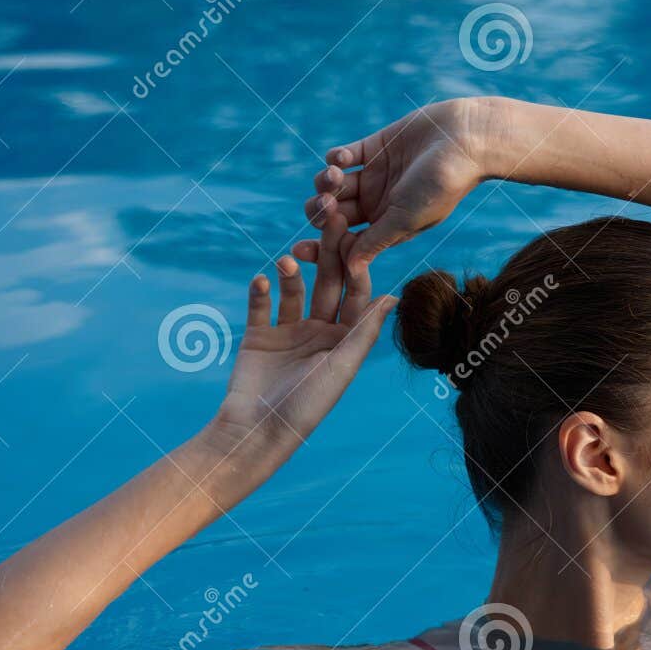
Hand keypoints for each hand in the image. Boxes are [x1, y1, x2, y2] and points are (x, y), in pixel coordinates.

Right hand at [208, 209, 394, 466]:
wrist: (256, 431)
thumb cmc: (307, 405)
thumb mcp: (342, 367)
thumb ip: (365, 331)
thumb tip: (394, 296)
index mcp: (345, 341)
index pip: (355, 295)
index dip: (356, 266)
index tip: (355, 235)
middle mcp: (320, 333)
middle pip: (326, 285)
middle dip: (327, 254)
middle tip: (326, 219)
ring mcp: (288, 333)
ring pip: (293, 290)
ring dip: (291, 273)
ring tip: (288, 261)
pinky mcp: (258, 336)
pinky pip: (260, 305)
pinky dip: (260, 290)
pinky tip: (261, 278)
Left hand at [294, 98, 494, 267]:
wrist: (465, 141)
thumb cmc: (441, 185)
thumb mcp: (405, 218)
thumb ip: (376, 241)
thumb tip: (350, 270)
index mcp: (386, 228)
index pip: (346, 242)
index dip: (323, 247)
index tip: (302, 249)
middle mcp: (377, 204)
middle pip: (333, 214)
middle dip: (321, 212)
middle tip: (325, 205)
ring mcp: (375, 175)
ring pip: (334, 184)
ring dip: (327, 182)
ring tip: (337, 176)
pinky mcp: (374, 147)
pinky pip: (343, 156)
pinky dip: (336, 158)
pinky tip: (344, 159)